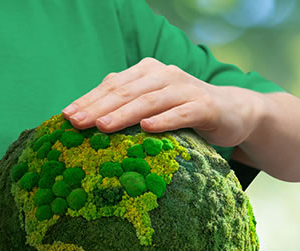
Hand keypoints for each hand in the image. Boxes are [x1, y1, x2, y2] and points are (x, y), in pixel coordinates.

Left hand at [62, 57, 263, 147]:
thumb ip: (127, 107)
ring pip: (149, 101)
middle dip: (98, 107)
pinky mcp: (205, 106)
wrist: (234, 112)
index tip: (66, 117)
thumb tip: (88, 121)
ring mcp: (186, 89)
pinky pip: (182, 113)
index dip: (88, 100)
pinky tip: (147, 128)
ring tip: (103, 127)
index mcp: (146, 72)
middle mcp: (164, 75)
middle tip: (76, 123)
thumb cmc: (184, 112)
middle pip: (126, 91)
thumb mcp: (153, 107)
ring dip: (125, 113)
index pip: (112, 85)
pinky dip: (164, 120)